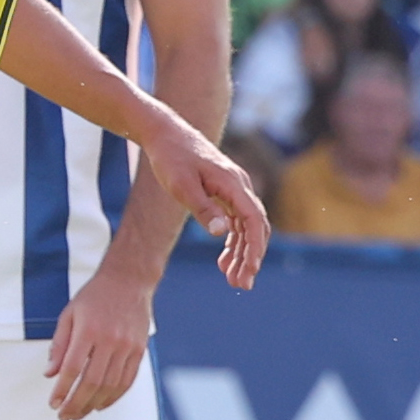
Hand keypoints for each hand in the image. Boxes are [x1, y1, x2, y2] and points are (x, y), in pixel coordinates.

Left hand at [44, 267, 151, 419]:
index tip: (54, 403)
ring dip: (94, 404)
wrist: (128, 281)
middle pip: (92, 382)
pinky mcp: (140, 351)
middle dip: (76, 403)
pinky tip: (102, 403)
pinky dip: (114, 396)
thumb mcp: (69, 314)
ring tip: (81, 412)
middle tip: (65, 415)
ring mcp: (127, 347)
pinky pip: (128, 380)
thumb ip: (59, 345)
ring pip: (111, 385)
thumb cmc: (96, 295)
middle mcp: (110, 340)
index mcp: (88, 330)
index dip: (62, 390)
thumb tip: (50, 373)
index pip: (73, 368)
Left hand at [137, 117, 268, 289]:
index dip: (254, 247)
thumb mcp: (181, 185)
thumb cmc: (171, 158)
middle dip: (250, 257)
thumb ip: (203, 208)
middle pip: (255, 227)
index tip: (249, 270)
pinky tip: (223, 261)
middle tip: (241, 285)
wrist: (164, 134)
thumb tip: (222, 233)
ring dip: (242, 253)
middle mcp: (240, 186)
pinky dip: (233, 241)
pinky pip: (236, 221)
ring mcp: (234, 189)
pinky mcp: (225, 192)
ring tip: (233, 280)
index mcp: (234, 183)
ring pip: (246, 227)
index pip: (254, 220)